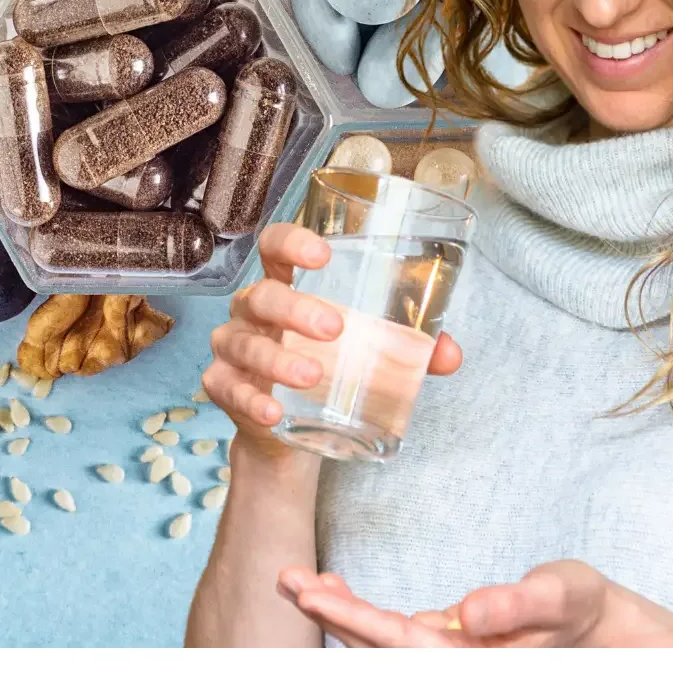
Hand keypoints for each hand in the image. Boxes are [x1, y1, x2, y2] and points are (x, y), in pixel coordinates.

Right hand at [204, 217, 460, 466]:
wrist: (288, 430)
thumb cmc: (328, 366)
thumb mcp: (366, 350)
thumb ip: (409, 348)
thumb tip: (450, 355)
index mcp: (285, 284)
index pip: (275, 246)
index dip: (292, 242)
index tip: (322, 253)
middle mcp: (252, 310)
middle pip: (263, 296)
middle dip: (296, 308)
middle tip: (335, 328)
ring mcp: (232, 348)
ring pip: (246, 345)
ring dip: (278, 360)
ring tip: (313, 376)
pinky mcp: (222, 387)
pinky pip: (229, 389)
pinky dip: (252, 401)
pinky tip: (274, 412)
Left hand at [276, 560, 672, 647]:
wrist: (598, 625)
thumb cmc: (580, 606)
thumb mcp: (559, 594)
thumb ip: (517, 606)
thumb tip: (467, 613)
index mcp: (472, 659)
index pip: (399, 641)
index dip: (352, 617)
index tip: (311, 594)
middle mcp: (451, 663)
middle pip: (375, 645)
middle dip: (329, 611)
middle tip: (286, 576)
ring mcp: (445, 657)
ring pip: (377, 641)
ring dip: (337, 611)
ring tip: (298, 579)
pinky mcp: (442, 645)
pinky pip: (388, 634)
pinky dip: (358, 611)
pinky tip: (333, 589)